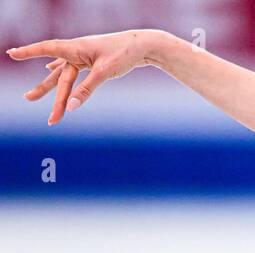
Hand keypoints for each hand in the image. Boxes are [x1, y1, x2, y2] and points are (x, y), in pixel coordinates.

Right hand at [6, 30, 162, 124]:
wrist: (143, 45)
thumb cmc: (124, 54)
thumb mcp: (105, 72)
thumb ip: (86, 90)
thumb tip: (70, 107)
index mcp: (76, 48)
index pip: (47, 49)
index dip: (29, 52)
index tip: (12, 53)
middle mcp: (76, 51)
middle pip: (59, 76)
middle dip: (46, 92)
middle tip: (27, 99)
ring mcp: (83, 56)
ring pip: (63, 76)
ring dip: (52, 89)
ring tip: (32, 97)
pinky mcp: (91, 60)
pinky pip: (70, 68)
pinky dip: (59, 71)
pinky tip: (49, 68)